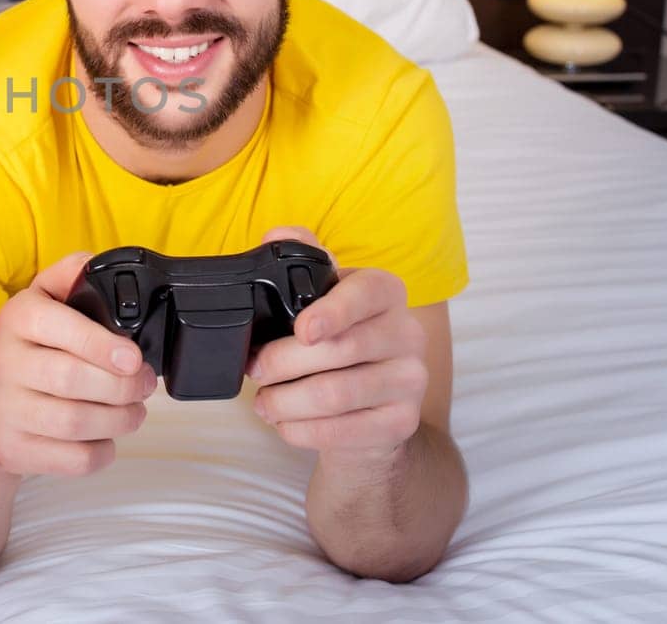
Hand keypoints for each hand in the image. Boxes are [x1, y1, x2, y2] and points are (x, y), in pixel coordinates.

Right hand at [0, 251, 155, 477]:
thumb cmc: (27, 350)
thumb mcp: (41, 301)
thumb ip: (71, 275)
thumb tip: (100, 263)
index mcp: (16, 318)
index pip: (58, 327)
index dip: (101, 345)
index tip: (133, 357)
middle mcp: (2, 363)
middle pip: (73, 380)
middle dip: (124, 386)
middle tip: (144, 384)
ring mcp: (2, 411)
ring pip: (76, 423)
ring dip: (121, 420)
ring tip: (134, 411)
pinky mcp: (11, 450)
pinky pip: (71, 459)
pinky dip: (102, 451)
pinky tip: (105, 436)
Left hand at [247, 228, 427, 463]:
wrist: (372, 406)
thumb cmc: (335, 342)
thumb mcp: (320, 296)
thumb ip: (301, 259)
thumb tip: (277, 235)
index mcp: (385, 292)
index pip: (366, 293)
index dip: (333, 311)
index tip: (301, 330)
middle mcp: (408, 333)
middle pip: (341, 350)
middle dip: (282, 363)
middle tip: (255, 371)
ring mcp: (411, 380)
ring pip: (336, 395)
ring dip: (285, 402)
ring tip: (264, 403)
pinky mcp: (402, 422)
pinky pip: (343, 432)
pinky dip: (302, 431)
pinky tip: (285, 425)